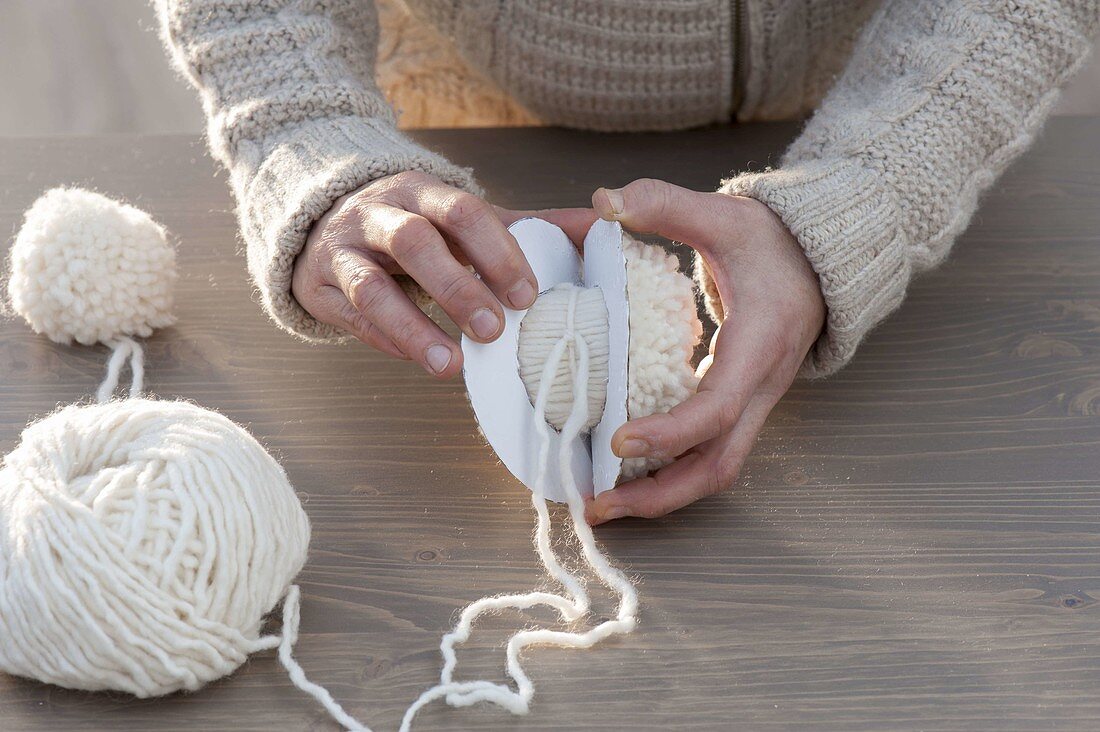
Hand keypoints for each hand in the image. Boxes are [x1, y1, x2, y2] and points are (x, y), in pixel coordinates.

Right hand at [292, 171, 593, 376]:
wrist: (325, 220)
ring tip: (449, 365)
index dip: (496, 252)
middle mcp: (378, 214)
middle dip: (457, 287)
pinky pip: (351, 316)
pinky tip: (420, 361)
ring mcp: (344, 250)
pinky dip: (385, 340)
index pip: (462, 212)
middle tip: (495, 330)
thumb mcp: (464, 219)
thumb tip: (602, 226)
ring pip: (371, 286)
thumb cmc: (414, 226)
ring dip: (413, 327)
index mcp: (422, 192)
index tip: (528, 295)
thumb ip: (530, 225)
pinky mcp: (320, 286)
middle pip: (415, 243)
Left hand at [585, 179, 825, 523]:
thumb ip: (664, 203)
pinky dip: (669, 473)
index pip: (718, 408)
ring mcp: (755, 402)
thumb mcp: (724, 214)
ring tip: (602, 505)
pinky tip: (623, 473)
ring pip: (715, 471)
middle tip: (596, 507)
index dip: (670, 433)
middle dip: (659, 497)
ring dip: (661, 497)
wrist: (824, 258)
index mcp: (758, 345)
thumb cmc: (775, 240)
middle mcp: (761, 387)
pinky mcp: (741, 404)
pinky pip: (709, 454)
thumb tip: (605, 200)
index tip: (619, 442)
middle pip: (718, 466)